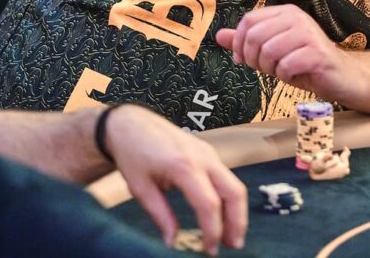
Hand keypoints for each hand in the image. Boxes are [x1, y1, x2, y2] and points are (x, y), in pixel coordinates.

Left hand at [105, 105, 246, 254]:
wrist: (131, 124)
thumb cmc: (132, 155)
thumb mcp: (140, 188)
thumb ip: (160, 215)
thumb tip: (172, 242)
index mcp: (184, 166)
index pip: (209, 203)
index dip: (212, 230)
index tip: (209, 250)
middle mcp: (204, 157)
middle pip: (234, 191)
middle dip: (238, 221)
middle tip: (234, 246)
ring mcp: (210, 153)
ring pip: (235, 184)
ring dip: (237, 211)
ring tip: (231, 236)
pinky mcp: (209, 153)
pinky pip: (227, 177)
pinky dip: (229, 198)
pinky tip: (222, 215)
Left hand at [216, 5, 362, 100]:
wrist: (340, 76)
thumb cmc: (304, 63)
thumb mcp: (272, 51)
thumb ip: (247, 42)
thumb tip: (219, 36)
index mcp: (285, 13)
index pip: (249, 20)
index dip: (240, 43)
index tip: (244, 60)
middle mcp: (297, 18)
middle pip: (255, 37)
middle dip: (255, 59)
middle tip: (267, 68)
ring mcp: (309, 34)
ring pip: (268, 52)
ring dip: (271, 69)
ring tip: (283, 70)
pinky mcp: (317, 53)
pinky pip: (286, 65)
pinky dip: (285, 76)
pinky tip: (296, 74)